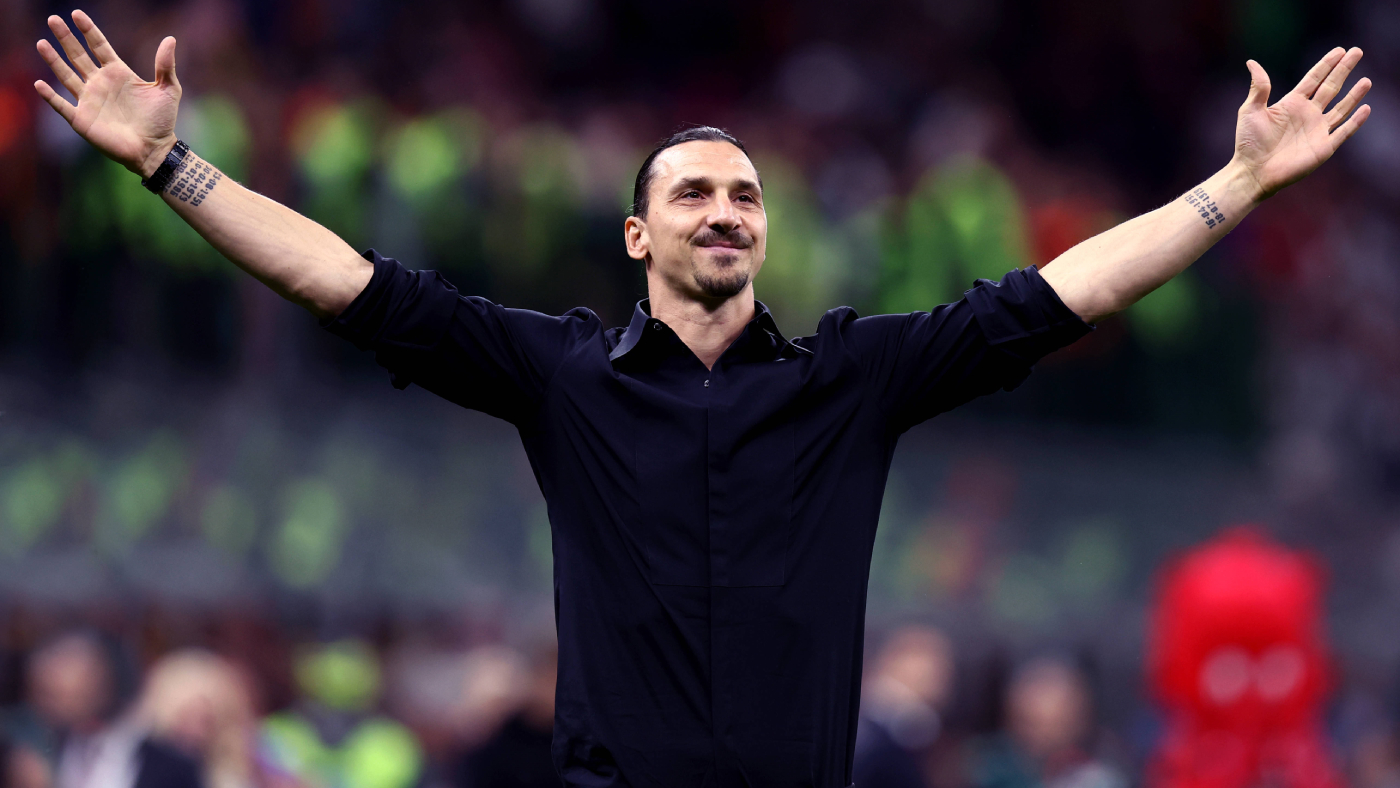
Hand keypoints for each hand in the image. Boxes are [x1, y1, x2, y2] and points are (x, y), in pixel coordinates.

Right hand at [33, 10, 180, 178]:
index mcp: (118, 73)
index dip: (88, 30)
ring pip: (66, 75)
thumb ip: (165, 65)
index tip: (77, 14)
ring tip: (42, 43)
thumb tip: (170, 39)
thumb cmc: (162, 121)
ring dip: (53, 60)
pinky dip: (50, 96)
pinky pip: (61, 105)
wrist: (154, 150)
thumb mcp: (168, 89)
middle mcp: (100, 84)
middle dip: (66, 38)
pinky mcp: (82, 119)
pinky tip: (40, 84)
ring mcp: (89, 100)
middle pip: (78, 55)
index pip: (99, 46)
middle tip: (53, 19)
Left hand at [1232, 47, 1371, 200]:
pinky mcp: (1323, 147)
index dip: (1326, 64)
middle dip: (1344, 70)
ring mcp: (1317, 130)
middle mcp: (1307, 114)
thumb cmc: (1248, 142)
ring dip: (1354, 94)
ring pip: (1341, 108)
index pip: (1314, 79)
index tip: (1339, 50)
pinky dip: (1355, 121)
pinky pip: (1343, 132)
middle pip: (1330, 87)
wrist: (1252, 172)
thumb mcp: (1250, 110)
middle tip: (1357, 51)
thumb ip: (1259, 87)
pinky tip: (1366, 109)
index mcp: (1292, 104)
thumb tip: (1251, 62)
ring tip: (1366, 80)